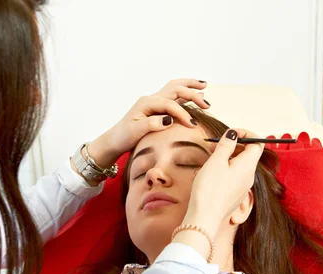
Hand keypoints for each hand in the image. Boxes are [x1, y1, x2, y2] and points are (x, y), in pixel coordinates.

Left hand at [87, 79, 209, 167]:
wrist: (115, 140)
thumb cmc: (124, 137)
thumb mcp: (135, 132)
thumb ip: (151, 124)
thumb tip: (168, 120)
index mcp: (147, 102)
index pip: (170, 104)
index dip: (183, 113)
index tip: (192, 125)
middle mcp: (151, 99)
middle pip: (175, 89)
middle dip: (192, 94)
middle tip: (207, 105)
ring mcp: (154, 102)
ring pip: (175, 89)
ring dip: (190, 86)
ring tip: (204, 85)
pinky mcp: (157, 108)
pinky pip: (174, 97)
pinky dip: (186, 95)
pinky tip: (195, 94)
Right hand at [174, 129, 263, 258]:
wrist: (204, 217)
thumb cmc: (209, 190)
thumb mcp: (216, 161)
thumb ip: (226, 145)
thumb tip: (233, 134)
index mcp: (248, 166)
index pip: (257, 143)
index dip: (246, 134)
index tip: (231, 133)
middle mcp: (249, 176)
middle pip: (248, 153)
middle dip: (233, 145)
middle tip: (215, 146)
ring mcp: (243, 187)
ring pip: (239, 165)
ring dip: (227, 157)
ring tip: (210, 159)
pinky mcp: (235, 195)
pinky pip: (234, 176)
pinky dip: (225, 169)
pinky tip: (211, 173)